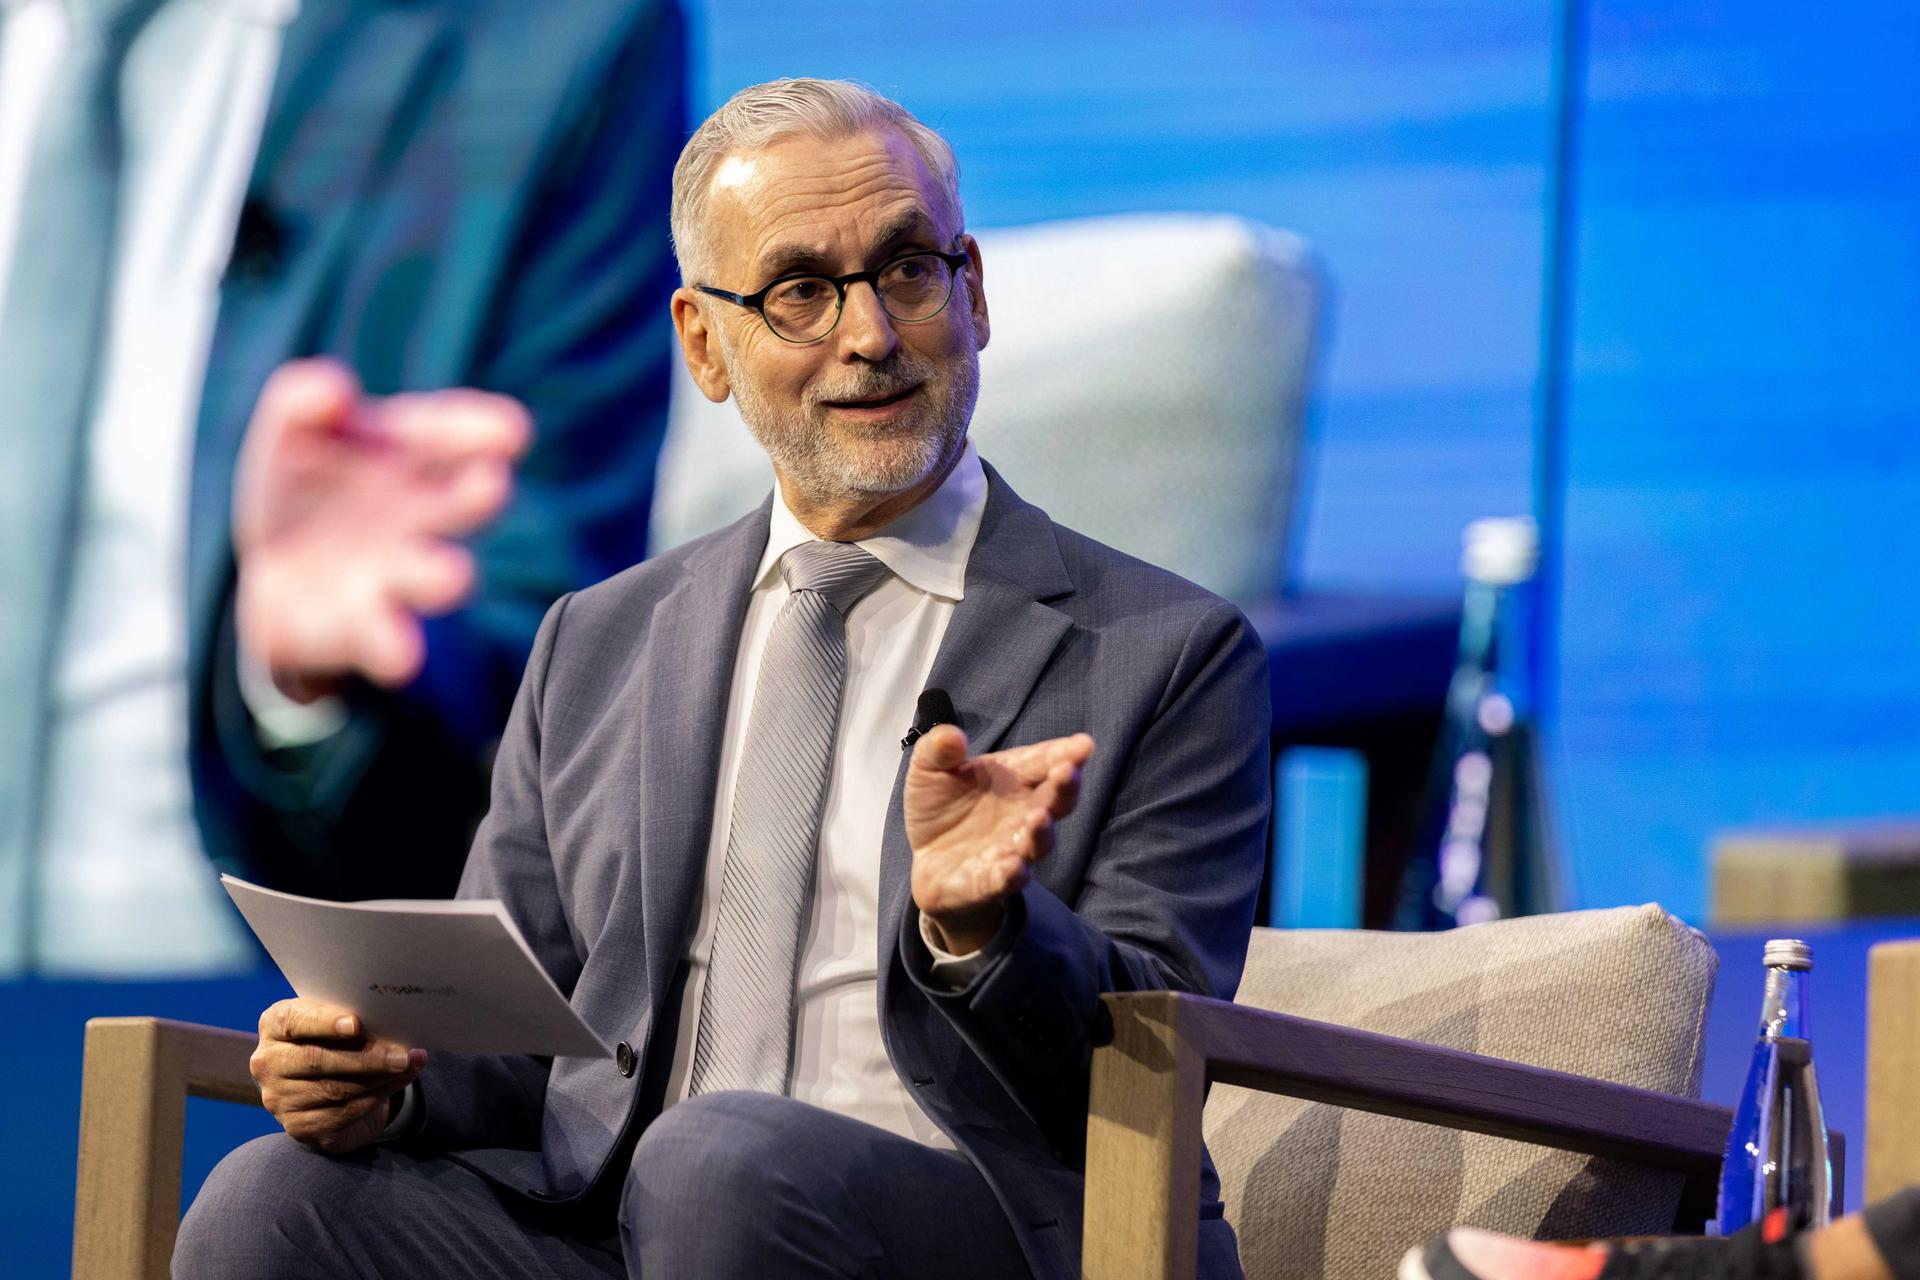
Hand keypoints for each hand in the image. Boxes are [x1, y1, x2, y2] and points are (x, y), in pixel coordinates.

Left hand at [232, 358, 531, 701]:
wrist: (280, 570)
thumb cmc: (308, 485)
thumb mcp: (293, 432)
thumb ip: (303, 400)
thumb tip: (333, 388)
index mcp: (410, 459)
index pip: (448, 435)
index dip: (479, 430)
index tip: (511, 431)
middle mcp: (417, 518)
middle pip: (453, 505)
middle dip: (473, 498)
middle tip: (492, 485)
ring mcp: (391, 574)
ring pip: (425, 577)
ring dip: (440, 577)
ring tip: (454, 577)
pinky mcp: (356, 626)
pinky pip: (376, 637)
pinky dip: (390, 646)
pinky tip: (403, 658)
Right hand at [250, 999, 426, 1154]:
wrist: (321, 1083)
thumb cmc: (331, 1039)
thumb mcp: (333, 1019)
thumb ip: (349, 1015)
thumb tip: (390, 1018)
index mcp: (273, 1026)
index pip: (293, 1021)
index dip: (324, 1022)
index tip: (356, 1024)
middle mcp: (268, 1064)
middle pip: (317, 1060)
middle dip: (367, 1057)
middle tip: (403, 1054)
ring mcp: (279, 1099)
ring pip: (335, 1089)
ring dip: (380, 1078)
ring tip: (410, 1065)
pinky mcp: (299, 1127)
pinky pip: (343, 1112)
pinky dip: (377, 1096)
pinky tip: (399, 1082)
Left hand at [905, 726, 1093, 952]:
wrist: (924, 858)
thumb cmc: (939, 807)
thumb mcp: (928, 769)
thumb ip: (938, 749)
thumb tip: (951, 738)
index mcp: (1014, 778)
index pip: (1045, 762)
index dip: (1065, 753)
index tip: (1084, 744)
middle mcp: (1023, 813)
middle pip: (1054, 801)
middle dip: (1064, 788)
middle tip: (1068, 772)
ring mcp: (1010, 849)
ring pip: (1037, 843)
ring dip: (1041, 832)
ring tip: (1039, 817)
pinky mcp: (989, 882)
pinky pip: (1004, 880)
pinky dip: (1011, 875)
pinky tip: (1014, 867)